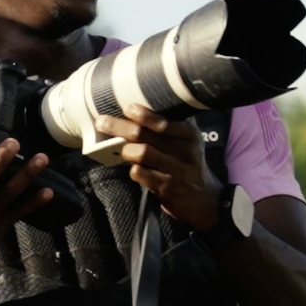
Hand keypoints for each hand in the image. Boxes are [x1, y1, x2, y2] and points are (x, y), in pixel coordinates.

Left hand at [94, 104, 222, 230]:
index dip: (143, 114)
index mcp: (189, 134)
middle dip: (120, 127)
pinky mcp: (166, 187)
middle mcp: (184, 150)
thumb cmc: (187, 163)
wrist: (202, 198)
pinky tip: (135, 168)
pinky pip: (140, 173)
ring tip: (122, 149)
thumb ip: (171, 125)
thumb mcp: (188, 141)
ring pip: (141, 153)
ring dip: (126, 150)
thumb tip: (138, 108)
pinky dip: (133, 169)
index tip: (128, 108)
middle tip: (102, 122)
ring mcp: (175, 170)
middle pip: (145, 135)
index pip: (164, 122)